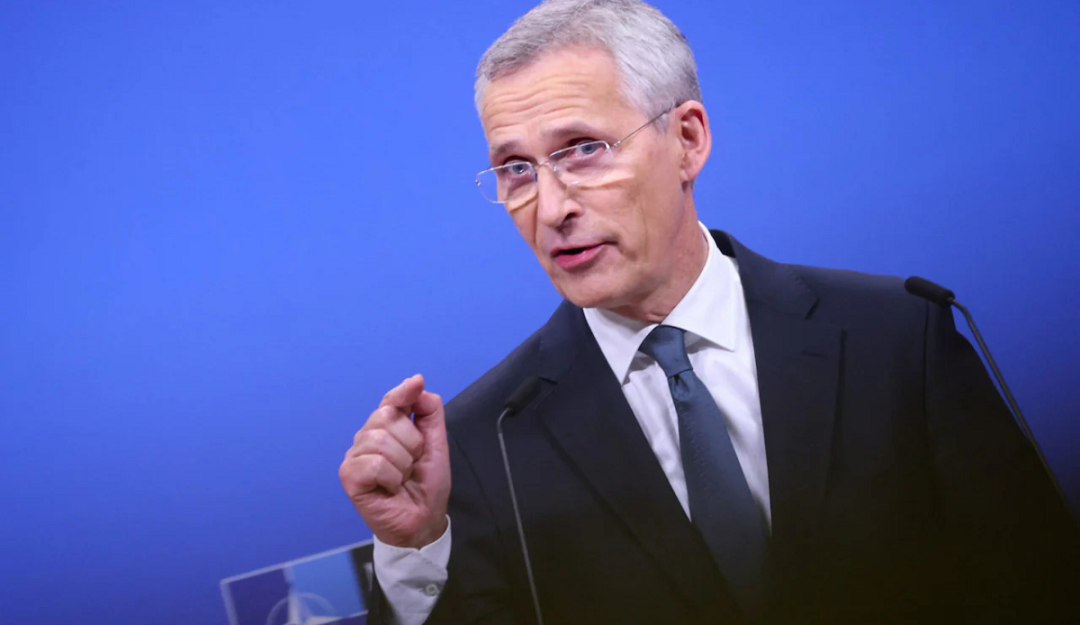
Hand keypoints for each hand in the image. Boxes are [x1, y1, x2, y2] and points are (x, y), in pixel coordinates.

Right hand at [339, 374, 450, 548]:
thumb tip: (417, 383)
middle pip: (387, 416)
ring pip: (381, 441)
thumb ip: (428, 413)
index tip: (417, 383)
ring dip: (402, 464)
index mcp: (387, 428)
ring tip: (401, 479)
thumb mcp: (436, 444)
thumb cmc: (426, 484)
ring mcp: (355, 456)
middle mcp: (367, 438)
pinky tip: (389, 488)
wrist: (424, 519)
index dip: (403, 391)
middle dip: (411, 443)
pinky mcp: (349, 476)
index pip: (391, 400)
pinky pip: (374, 463)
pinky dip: (391, 478)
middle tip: (412, 464)